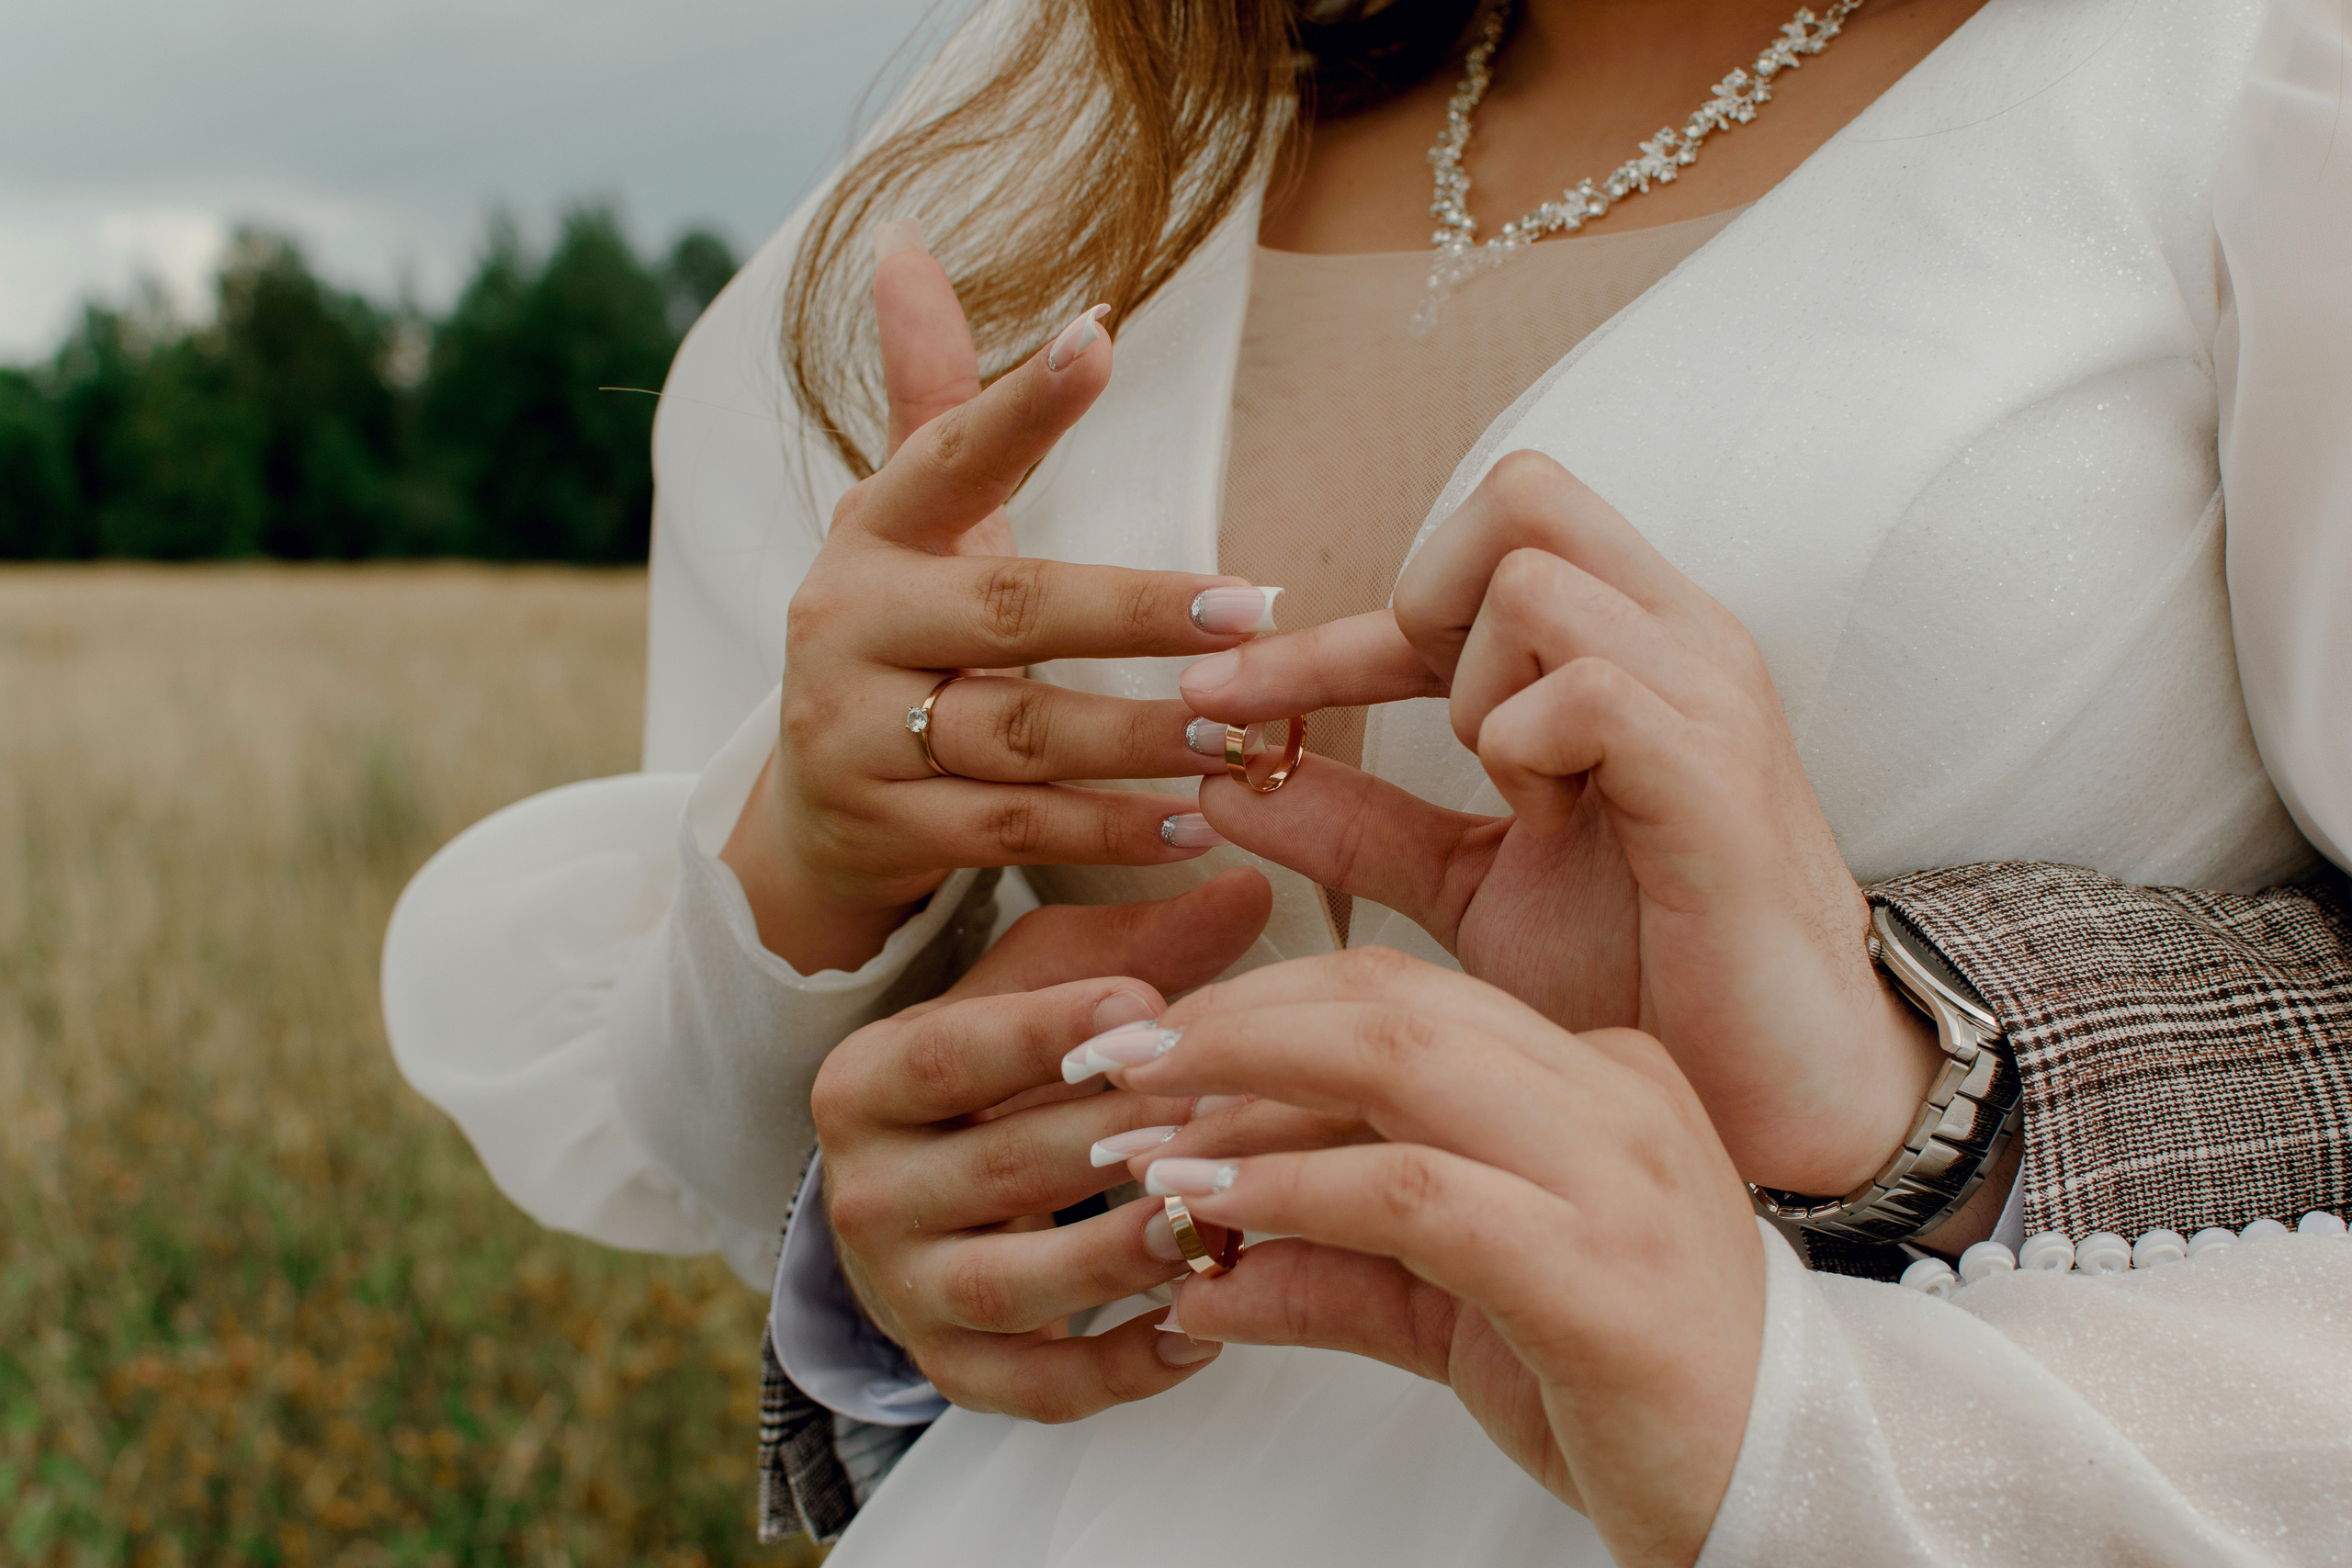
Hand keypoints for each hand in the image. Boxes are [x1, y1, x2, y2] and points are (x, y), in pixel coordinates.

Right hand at [723, 222, 1269, 973]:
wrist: (812, 814)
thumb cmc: (900, 641)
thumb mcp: (909, 525)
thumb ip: (937, 399)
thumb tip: (906, 241)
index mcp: (871, 536)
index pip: (948, 454)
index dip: (1021, 402)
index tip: (1100, 336)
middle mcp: (849, 626)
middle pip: (1010, 612)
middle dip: (1136, 611)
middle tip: (1254, 609)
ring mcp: (858, 735)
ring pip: (1019, 733)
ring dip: (1138, 735)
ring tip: (1238, 728)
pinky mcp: (886, 829)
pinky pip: (1016, 829)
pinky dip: (1110, 829)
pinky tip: (1197, 821)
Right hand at [810, 869, 1270, 1419]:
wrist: (919, 1192)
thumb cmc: (994, 1071)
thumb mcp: (1039, 988)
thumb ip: (1137, 946)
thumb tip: (1251, 885)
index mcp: (865, 1082)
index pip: (951, 1054)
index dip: (1047, 1031)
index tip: (1147, 1006)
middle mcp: (863, 1192)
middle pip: (995, 1169)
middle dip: (1112, 1143)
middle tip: (1219, 1113)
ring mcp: (904, 1292)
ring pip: (1010, 1285)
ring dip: (1116, 1255)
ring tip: (1211, 1221)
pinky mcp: (954, 1370)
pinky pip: (1036, 1388)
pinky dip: (1120, 1371)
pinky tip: (1203, 1332)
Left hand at [1073, 948, 1763, 1567]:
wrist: (1781, 1490)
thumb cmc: (1624, 1390)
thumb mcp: (1453, 1315)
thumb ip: (1331, 1274)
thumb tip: (1197, 1269)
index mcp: (1594, 1073)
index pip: (1400, 999)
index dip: (1258, 1013)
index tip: (1151, 1051)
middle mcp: (1612, 1092)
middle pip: (1389, 1003)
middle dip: (1229, 1024)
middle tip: (1113, 1063)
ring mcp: (1619, 1170)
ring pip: (1399, 1068)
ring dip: (1239, 1097)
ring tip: (1134, 1142)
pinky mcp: (1599, 1268)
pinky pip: (1414, 1193)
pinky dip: (1294, 1191)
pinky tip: (1211, 1209)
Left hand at [1180, 451, 1943, 1200]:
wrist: (1787, 1096)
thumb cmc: (1649, 975)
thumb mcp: (1477, 888)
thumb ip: (1363, 826)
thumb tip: (1225, 780)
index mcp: (1628, 650)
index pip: (1467, 557)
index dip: (1328, 630)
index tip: (1217, 700)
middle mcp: (1678, 639)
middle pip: (1520, 498)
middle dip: (1427, 603)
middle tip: (1424, 731)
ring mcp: (1707, 694)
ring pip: (1535, 580)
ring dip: (1478, 688)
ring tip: (1510, 797)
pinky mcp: (1717, 771)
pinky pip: (1588, 684)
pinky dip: (1527, 745)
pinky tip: (1545, 819)